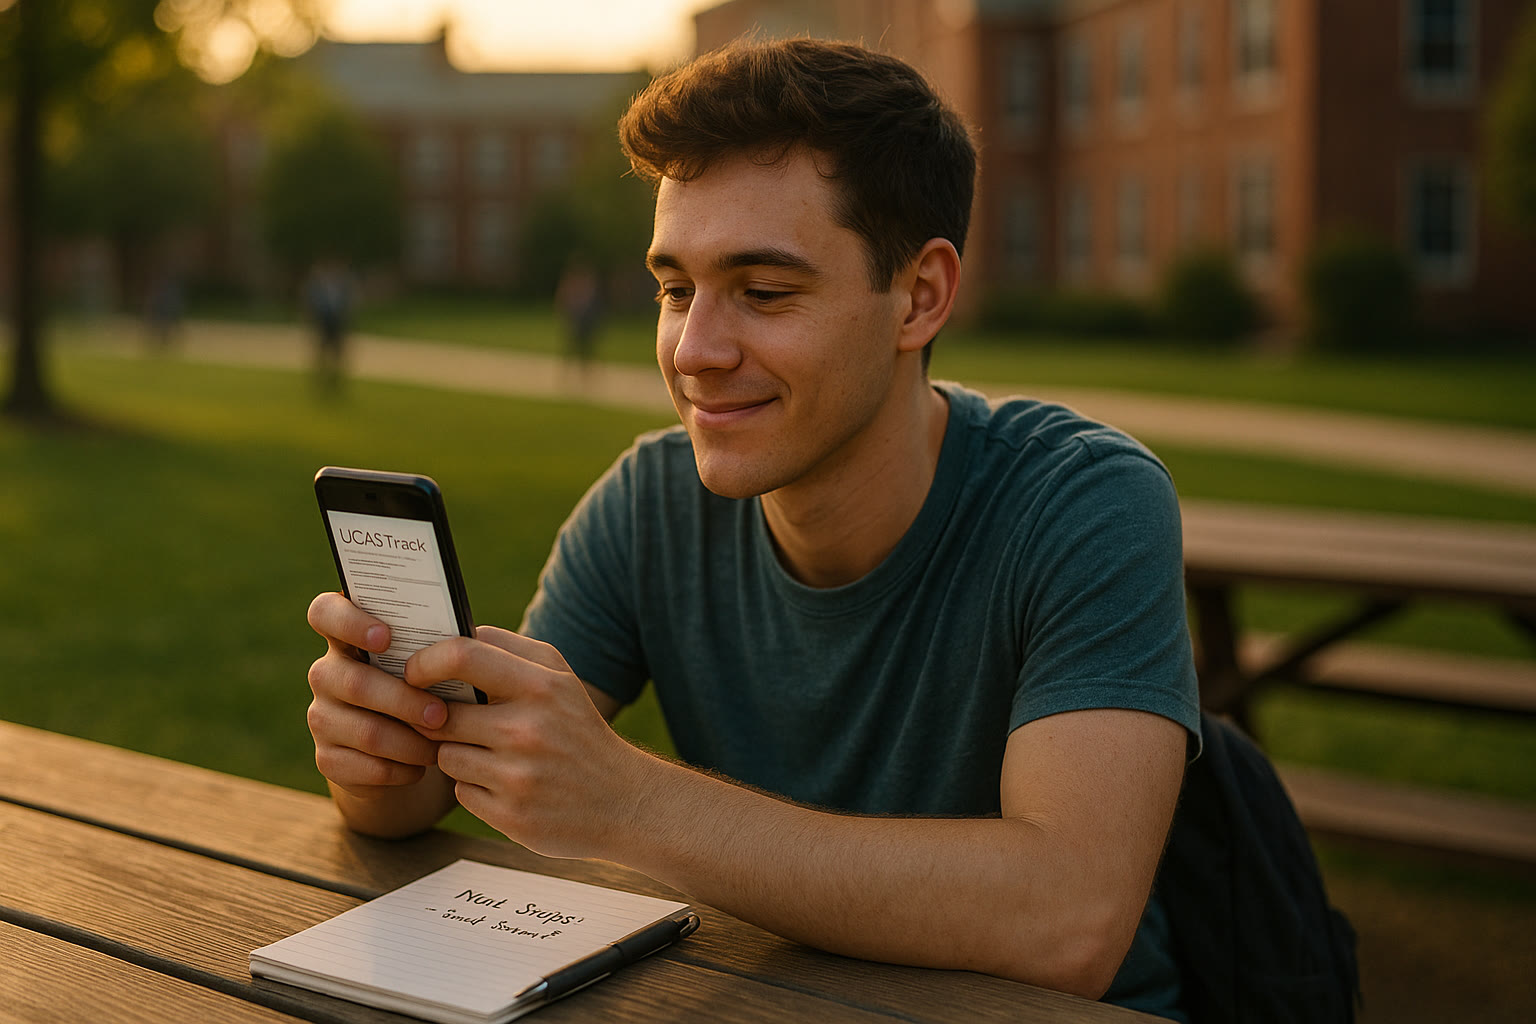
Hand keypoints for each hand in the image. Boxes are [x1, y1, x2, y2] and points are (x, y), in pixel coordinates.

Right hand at [305, 592, 449, 796]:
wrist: (402, 751)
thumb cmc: (426, 690)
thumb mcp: (428, 667)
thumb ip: (432, 651)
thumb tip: (465, 645)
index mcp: (347, 638)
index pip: (324, 613)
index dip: (349, 621)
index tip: (386, 637)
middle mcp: (326, 674)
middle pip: (354, 682)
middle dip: (405, 700)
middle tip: (440, 714)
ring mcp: (321, 717)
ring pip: (366, 731)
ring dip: (411, 742)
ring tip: (441, 745)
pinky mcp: (327, 759)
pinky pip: (367, 767)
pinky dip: (402, 769)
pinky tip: (421, 766)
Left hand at [404, 627, 650, 859]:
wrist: (624, 801)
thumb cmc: (579, 730)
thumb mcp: (560, 679)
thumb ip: (509, 650)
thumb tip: (450, 636)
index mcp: (541, 686)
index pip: (461, 656)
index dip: (424, 662)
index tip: (413, 672)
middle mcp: (527, 730)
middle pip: (441, 715)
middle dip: (442, 719)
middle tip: (462, 722)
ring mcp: (517, 776)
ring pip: (446, 756)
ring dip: (460, 754)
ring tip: (497, 756)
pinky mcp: (510, 815)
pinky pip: (461, 791)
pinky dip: (475, 786)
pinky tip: (507, 784)